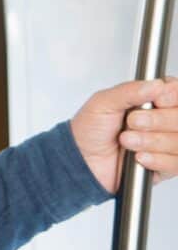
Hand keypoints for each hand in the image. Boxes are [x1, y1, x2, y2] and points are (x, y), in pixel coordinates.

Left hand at [70, 77, 177, 193]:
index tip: (157, 101)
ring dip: (151, 141)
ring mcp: (166, 143)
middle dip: (157, 121)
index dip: (172, 96)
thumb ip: (129, 91)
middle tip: (132, 122)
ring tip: (127, 140)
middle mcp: (163, 120)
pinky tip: (138, 157)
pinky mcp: (166, 165)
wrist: (82, 160)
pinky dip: (156, 159)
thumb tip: (156, 84)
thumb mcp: (103, 103)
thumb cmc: (89, 129)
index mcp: (150, 100)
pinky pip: (177, 162)